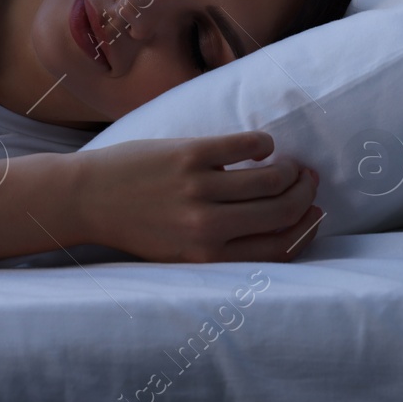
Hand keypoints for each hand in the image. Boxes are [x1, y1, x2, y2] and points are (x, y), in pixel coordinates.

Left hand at [75, 131, 322, 262]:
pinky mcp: (188, 155)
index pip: (280, 246)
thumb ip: (228, 243)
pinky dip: (264, 145)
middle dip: (305, 194)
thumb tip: (281, 221)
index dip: (308, 228)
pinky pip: (246, 146)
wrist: (86, 199)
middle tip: (307, 181)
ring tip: (288, 164)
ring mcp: (198, 189)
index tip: (316, 212)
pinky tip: (262, 147)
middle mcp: (206, 227)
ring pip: (270, 179)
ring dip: (290, 169)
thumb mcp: (182, 251)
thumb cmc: (137, 226)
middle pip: (282, 211)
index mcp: (208, 256)